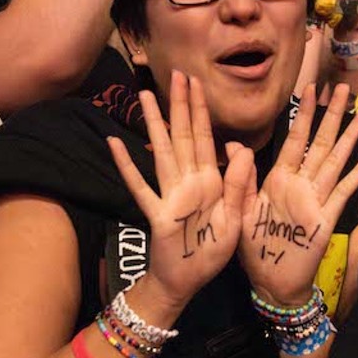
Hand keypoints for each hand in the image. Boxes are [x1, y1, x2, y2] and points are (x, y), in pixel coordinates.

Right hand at [108, 71, 250, 307]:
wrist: (187, 283)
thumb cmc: (210, 254)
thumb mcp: (235, 218)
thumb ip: (239, 184)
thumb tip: (242, 149)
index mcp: (210, 181)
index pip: (206, 137)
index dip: (201, 110)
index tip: (196, 83)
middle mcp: (188, 181)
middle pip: (184, 136)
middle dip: (181, 105)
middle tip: (176, 74)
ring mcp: (169, 195)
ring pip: (163, 152)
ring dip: (155, 124)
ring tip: (146, 96)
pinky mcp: (156, 213)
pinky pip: (140, 186)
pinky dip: (127, 165)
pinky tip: (115, 142)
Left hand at [239, 83, 357, 306]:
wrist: (270, 283)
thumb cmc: (254, 247)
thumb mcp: (241, 208)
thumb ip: (241, 177)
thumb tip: (232, 144)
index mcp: (279, 179)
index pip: (294, 139)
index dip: (304, 114)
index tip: (311, 88)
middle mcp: (301, 184)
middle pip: (320, 143)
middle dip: (332, 115)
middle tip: (343, 88)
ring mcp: (317, 200)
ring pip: (335, 161)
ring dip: (350, 138)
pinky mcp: (327, 219)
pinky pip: (343, 192)